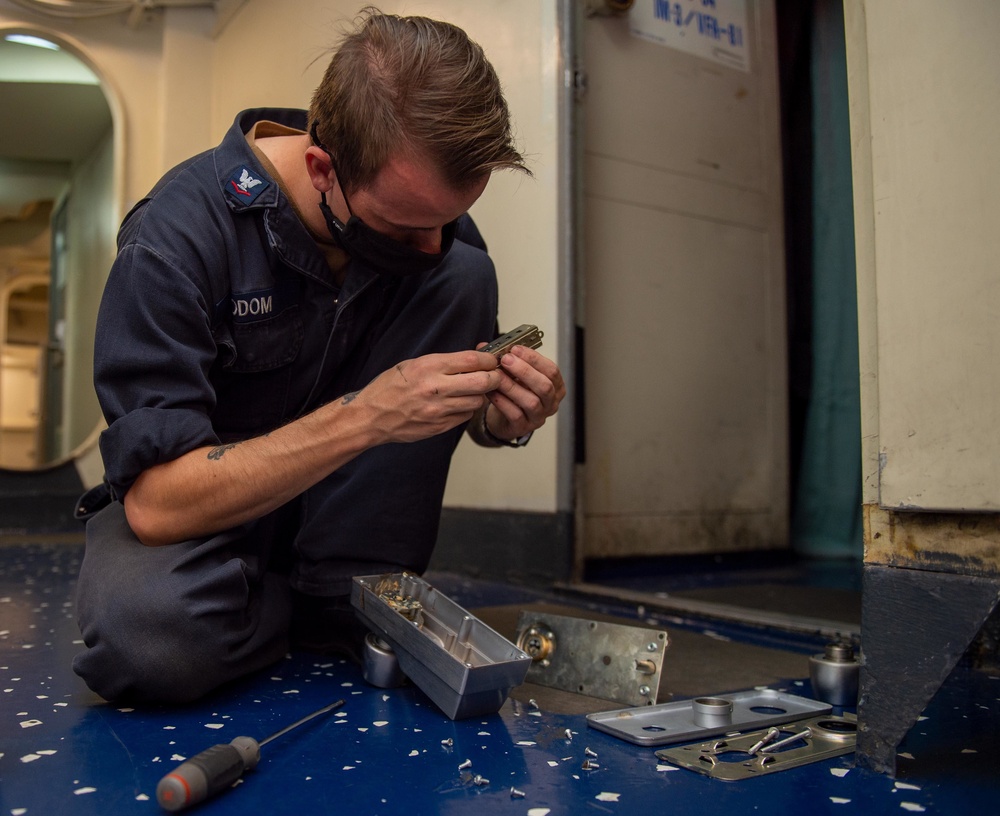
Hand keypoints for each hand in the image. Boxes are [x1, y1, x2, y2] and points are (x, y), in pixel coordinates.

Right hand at [355, 351, 502, 443]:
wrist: (370, 417)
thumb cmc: (388, 388)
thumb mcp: (412, 365)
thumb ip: (442, 363)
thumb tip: (472, 359)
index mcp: (428, 367)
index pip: (472, 360)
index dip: (488, 359)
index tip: (492, 360)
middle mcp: (436, 388)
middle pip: (483, 382)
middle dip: (494, 378)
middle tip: (494, 376)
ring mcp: (439, 410)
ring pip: (477, 401)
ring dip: (480, 395)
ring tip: (472, 391)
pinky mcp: (440, 426)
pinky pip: (465, 416)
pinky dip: (466, 409)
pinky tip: (457, 404)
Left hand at [481, 344, 565, 440]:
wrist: (504, 419)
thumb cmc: (514, 394)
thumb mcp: (514, 374)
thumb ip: (504, 359)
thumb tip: (485, 346)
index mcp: (555, 386)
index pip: (552, 370)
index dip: (535, 358)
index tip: (516, 349)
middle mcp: (550, 403)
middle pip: (545, 386)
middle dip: (525, 371)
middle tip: (506, 360)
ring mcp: (538, 417)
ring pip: (531, 402)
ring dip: (512, 386)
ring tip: (496, 375)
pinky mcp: (523, 427)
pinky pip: (515, 414)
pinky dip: (502, 401)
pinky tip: (491, 392)